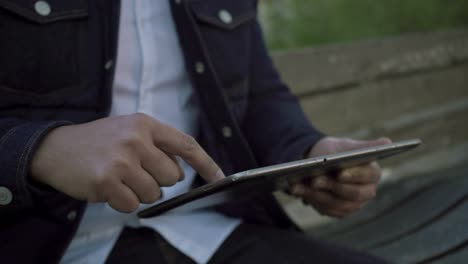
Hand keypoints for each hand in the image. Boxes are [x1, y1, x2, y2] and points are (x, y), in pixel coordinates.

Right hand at [31, 113, 223, 212]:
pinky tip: (108, 188)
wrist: (55, 149)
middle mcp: (136, 139)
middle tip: (134, 172)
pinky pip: (132, 205)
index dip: (206, 163)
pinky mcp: (107, 181)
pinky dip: (123, 202)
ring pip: (154, 194)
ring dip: (139, 192)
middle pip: (172, 177)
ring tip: (119, 178)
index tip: (219, 177)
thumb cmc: (98, 142)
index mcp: (145, 124)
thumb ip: (157, 144)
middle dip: (157, 180)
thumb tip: (183, 168)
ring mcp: (121, 160)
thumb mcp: (129, 130)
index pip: (186, 145)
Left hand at [290, 137, 390, 217]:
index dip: (355, 175)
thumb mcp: (346, 146)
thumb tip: (387, 142)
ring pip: (336, 204)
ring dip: (317, 194)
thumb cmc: (335, 152)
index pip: (369, 176)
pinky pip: (325, 209)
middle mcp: (366, 192)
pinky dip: (310, 199)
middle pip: (353, 194)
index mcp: (372, 173)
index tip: (340, 173)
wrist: (317, 162)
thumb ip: (365, 146)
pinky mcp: (338, 212)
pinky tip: (296, 189)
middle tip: (315, 179)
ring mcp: (352, 204)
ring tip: (299, 184)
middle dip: (332, 186)